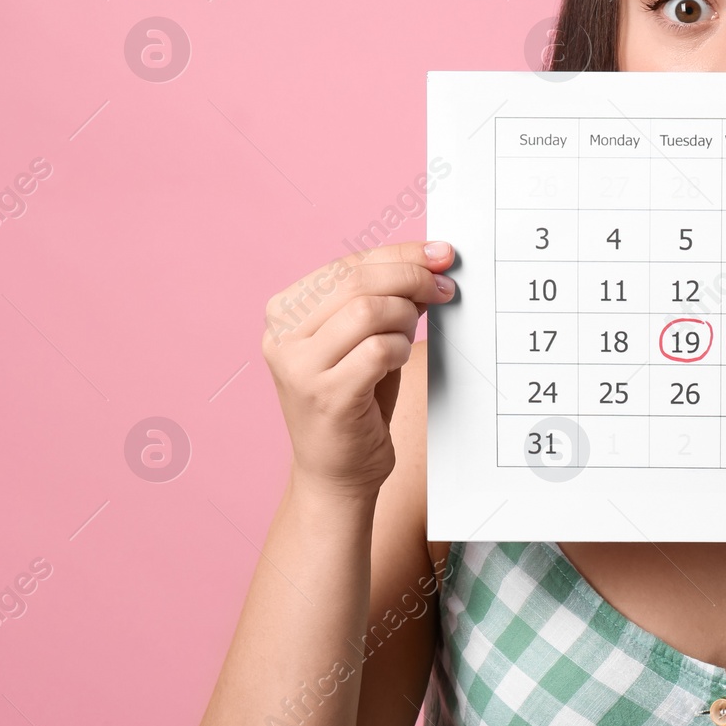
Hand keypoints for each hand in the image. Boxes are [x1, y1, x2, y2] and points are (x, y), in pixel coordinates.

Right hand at [260, 240, 455, 496]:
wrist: (336, 471)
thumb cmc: (354, 400)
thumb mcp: (362, 338)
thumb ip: (383, 299)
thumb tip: (429, 262)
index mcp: (284, 312)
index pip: (347, 264)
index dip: (400, 254)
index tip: (440, 254)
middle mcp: (282, 336)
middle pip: (357, 281)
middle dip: (411, 278)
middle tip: (444, 288)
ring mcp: (299, 367)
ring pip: (367, 310)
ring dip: (404, 317)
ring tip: (409, 335)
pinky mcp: (326, 396)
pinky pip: (377, 349)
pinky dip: (399, 347)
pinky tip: (398, 360)